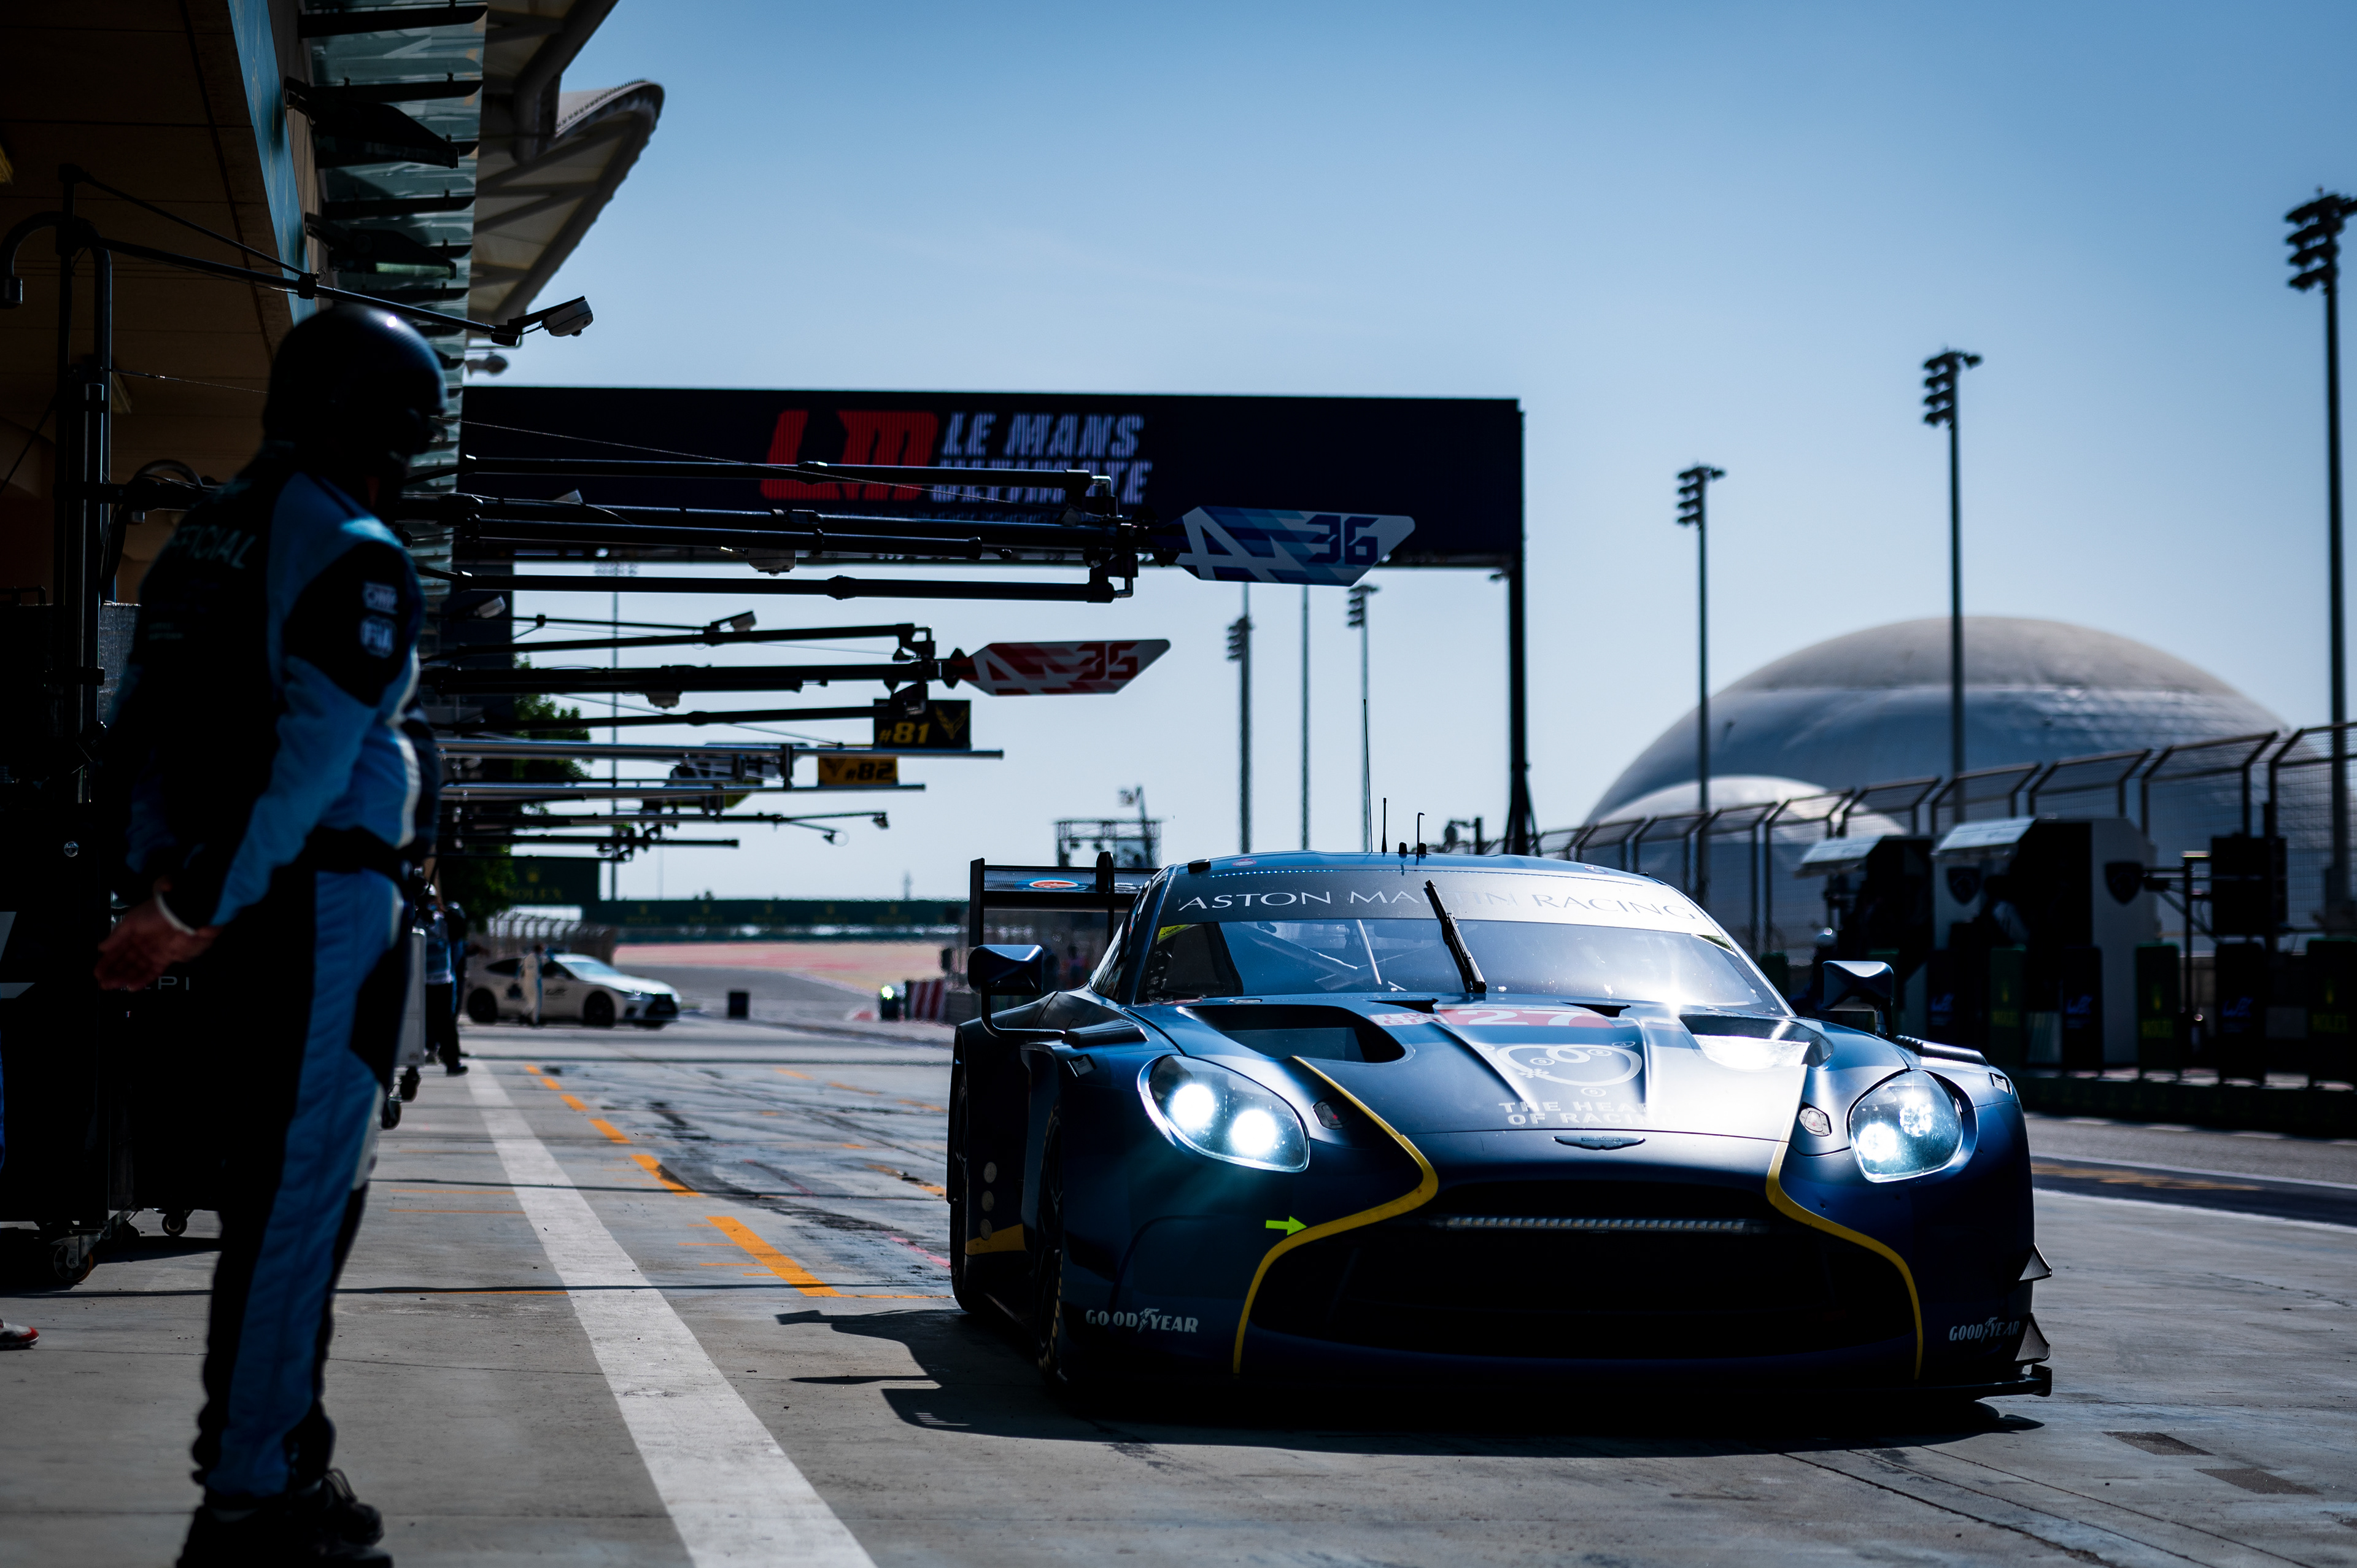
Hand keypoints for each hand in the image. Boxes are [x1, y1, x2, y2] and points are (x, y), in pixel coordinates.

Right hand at [94, 886, 218, 991]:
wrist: (180, 912)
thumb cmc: (154, 913)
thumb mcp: (131, 921)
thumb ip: (116, 936)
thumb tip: (100, 948)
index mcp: (132, 934)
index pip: (117, 951)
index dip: (107, 962)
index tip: (97, 973)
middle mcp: (142, 944)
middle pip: (127, 962)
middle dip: (114, 973)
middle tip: (104, 984)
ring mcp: (154, 952)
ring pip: (137, 968)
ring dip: (125, 978)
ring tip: (113, 986)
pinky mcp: (167, 958)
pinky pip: (153, 971)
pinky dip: (143, 979)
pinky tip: (131, 986)